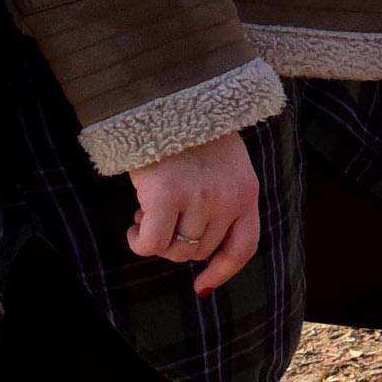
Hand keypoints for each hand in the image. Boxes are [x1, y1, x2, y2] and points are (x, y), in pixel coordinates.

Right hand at [126, 131, 261, 292]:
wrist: (170, 97)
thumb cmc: (192, 131)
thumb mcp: (225, 164)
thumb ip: (221, 197)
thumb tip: (197, 246)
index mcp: (246, 191)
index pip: (243, 247)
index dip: (222, 270)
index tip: (203, 285)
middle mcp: (228, 199)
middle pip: (200, 250)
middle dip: (178, 243)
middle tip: (162, 220)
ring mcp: (199, 199)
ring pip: (175, 249)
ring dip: (157, 239)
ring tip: (147, 213)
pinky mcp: (167, 196)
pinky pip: (151, 243)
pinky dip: (139, 241)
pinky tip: (134, 225)